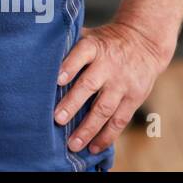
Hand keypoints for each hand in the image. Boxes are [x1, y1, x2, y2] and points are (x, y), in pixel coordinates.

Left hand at [53, 20, 171, 154]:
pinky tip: (94, 147)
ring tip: (73, 143)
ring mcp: (122, 83)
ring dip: (88, 128)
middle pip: (89, 85)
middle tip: (57, 119)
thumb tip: (38, 57)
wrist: (144, 41)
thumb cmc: (106, 42)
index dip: (68, 67)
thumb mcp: (89, 36)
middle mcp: (108, 65)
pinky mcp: (134, 97)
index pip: (80, 55)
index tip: (56, 80)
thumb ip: (69, 46)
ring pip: (104, 108)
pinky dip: (107, 135)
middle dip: (73, 103)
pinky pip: (120, 120)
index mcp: (94, 47)